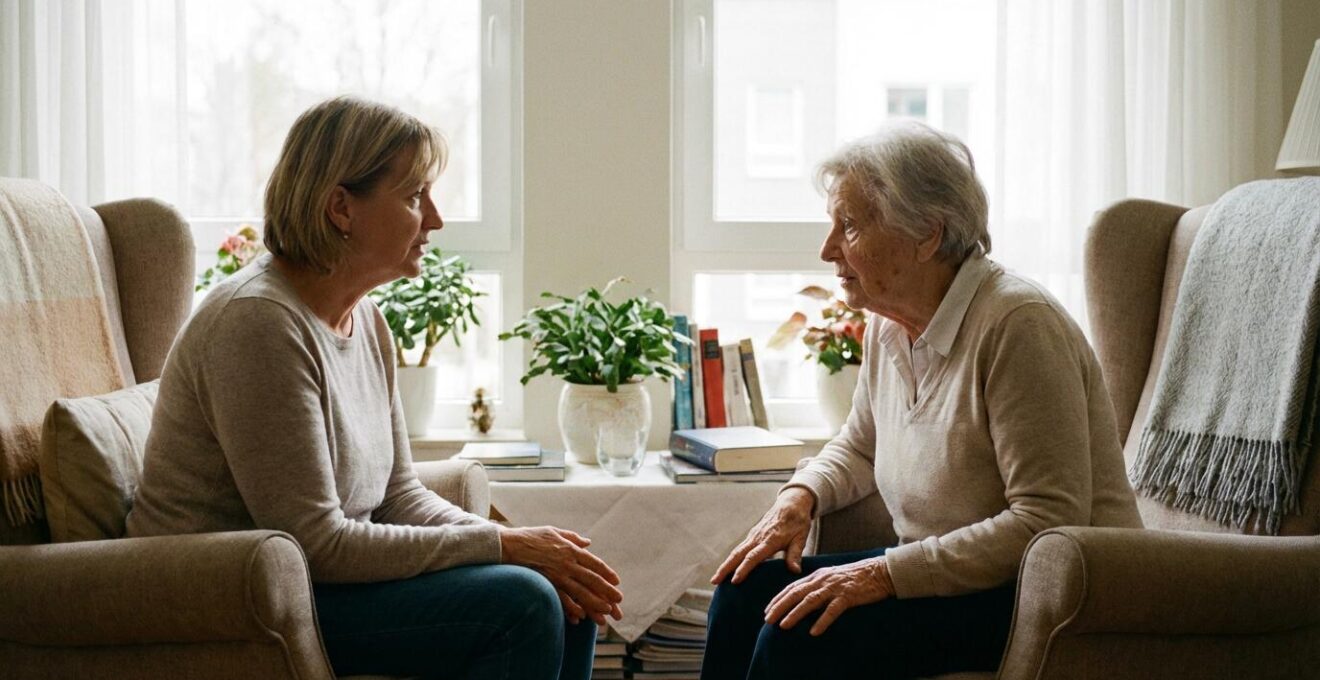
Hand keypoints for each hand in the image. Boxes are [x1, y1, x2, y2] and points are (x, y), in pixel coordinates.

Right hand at [499, 526, 623, 625]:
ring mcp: (556, 575)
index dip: (606, 572)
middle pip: (591, 579)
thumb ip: (573, 538)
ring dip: (594, 602)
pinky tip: (580, 616)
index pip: (594, 563)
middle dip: (607, 591)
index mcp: (571, 549)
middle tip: (619, 601)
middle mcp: (566, 563)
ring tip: (606, 612)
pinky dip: (571, 607)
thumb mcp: (555, 532)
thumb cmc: (531, 536)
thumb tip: (588, 543)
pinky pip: (561, 598)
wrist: (508, 545)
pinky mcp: (545, 584)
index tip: (616, 581)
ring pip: (580, 591)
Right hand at [712, 487, 814, 584]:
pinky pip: (740, 548)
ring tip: (716, 579)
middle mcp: (758, 537)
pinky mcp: (752, 535)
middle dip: (725, 568)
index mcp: (770, 540)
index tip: (734, 581)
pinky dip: (732, 559)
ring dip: (725, 565)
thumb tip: (795, 571)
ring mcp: (753, 536)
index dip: (744, 569)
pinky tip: (728, 568)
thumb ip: (795, 554)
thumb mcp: (801, 537)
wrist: (792, 502)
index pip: (754, 556)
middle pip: (737, 554)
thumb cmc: (798, 521)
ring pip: (736, 551)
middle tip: (714, 581)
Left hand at [764, 556, 894, 635]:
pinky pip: (832, 610)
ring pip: (810, 601)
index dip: (778, 599)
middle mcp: (822, 580)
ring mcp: (835, 588)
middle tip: (768, 619)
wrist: (878, 572)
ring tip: (783, 625)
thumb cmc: (854, 577)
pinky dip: (822, 621)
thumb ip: (817, 585)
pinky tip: (814, 632)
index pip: (792, 587)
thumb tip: (802, 596)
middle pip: (796, 593)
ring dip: (795, 613)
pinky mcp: (848, 596)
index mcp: (817, 575)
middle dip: (779, 606)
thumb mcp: (831, 577)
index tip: (767, 610)